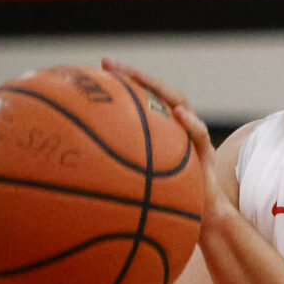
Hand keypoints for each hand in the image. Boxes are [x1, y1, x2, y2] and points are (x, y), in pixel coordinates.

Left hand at [101, 58, 230, 232]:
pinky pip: (201, 133)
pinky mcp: (207, 152)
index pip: (140, 99)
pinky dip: (191, 122)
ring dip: (161, 89)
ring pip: (180, 103)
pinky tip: (179, 114)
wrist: (200, 217)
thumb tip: (77, 174)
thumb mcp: (136, 188)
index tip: (96, 69)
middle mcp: (174, 127)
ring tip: (143, 80)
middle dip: (134, 75)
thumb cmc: (166, 203)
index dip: (120, 83)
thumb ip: (117, 174)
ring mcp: (192, 136)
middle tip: (109, 65)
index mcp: (159, 131)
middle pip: (156, 92)